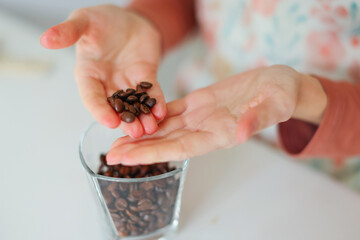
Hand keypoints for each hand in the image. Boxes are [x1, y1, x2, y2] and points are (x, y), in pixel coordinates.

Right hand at [40, 5, 165, 137]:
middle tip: (135, 133)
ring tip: (151, 128)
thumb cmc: (101, 20)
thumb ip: (67, 32)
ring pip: (135, 105)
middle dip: (125, 121)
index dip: (99, 110)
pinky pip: (152, 93)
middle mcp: (107, 83)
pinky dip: (156, 103)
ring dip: (143, 117)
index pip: (92, 97)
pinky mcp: (145, 78)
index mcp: (88, 74)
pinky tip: (162, 113)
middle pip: (115, 107)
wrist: (128, 19)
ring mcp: (127, 82)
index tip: (109, 122)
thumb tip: (45, 39)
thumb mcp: (82, 21)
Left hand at [106, 65, 326, 164]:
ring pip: (165, 128)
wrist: (281, 85)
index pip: (182, 148)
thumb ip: (257, 120)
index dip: (154, 154)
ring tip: (117, 138)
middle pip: (167, 142)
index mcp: (221, 134)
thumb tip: (239, 134)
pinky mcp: (200, 102)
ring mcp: (201, 116)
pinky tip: (138, 115)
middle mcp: (206, 129)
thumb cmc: (282, 96)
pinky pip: (172, 109)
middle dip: (139, 149)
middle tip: (111, 154)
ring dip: (142, 133)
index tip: (129, 159)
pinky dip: (154, 114)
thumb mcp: (275, 105)